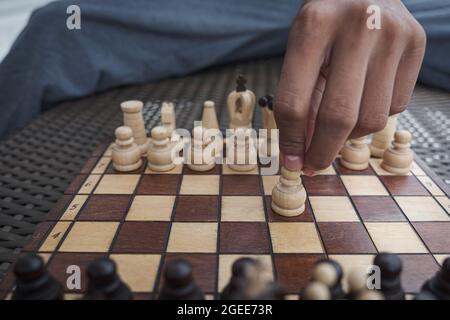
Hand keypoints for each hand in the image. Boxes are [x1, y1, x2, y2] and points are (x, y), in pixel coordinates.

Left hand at [275, 0, 425, 174]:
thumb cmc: (326, 25)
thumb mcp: (301, 51)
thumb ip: (300, 100)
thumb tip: (302, 154)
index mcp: (313, 25)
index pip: (294, 101)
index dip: (291, 141)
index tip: (293, 163)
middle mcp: (357, 25)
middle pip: (338, 117)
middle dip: (323, 152)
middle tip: (314, 165)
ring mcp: (393, 33)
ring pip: (371, 119)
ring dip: (349, 135)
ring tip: (338, 123)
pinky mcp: (417, 43)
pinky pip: (396, 107)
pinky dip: (375, 115)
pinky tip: (364, 98)